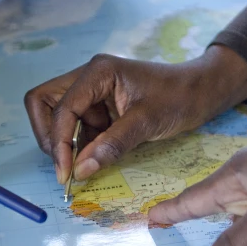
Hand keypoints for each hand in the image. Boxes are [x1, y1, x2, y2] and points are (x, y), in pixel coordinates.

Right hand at [24, 45, 246, 183]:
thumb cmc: (180, 97)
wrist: (202, 92)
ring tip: (82, 168)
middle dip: (49, 136)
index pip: (61, 107)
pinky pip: (77, 130)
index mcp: (97, 72)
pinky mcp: (99, 110)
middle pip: (44, 103)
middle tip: (64, 166)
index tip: (66, 174)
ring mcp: (91, 94)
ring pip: (57, 119)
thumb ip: (111, 145)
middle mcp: (88, 79)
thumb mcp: (147, 122)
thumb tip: (79, 171)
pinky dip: (80, 148)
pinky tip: (94, 162)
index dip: (58, 142)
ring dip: (65, 145)